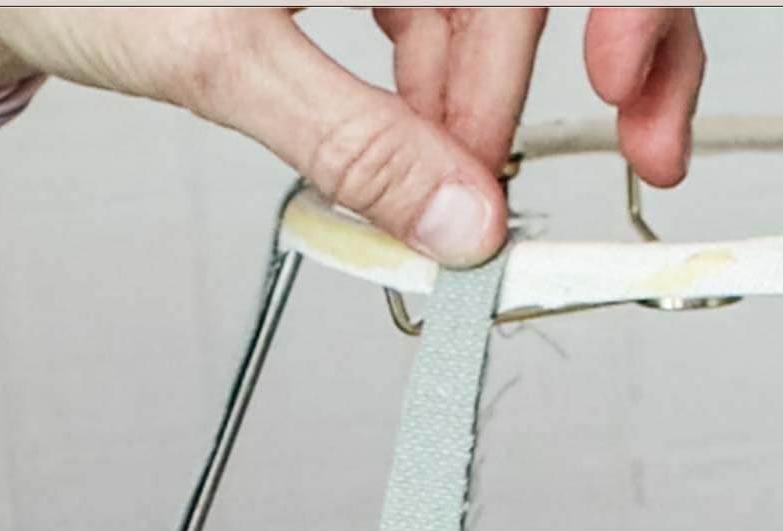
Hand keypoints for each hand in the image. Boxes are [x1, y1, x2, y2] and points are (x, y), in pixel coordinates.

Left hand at [0, 7, 703, 266]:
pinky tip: (410, 154)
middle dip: (525, 97)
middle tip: (526, 202)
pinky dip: (424, 100)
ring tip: (439, 202)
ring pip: (476, 17)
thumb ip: (351, 140)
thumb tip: (456, 220)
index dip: (600, 31)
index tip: (585, 125)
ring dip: (468, 118)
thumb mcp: (220, 58)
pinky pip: (426, 26)